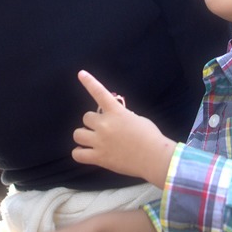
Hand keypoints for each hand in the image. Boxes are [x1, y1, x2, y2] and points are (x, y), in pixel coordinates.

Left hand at [72, 70, 175, 185]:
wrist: (154, 157)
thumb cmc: (150, 136)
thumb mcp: (136, 119)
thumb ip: (121, 116)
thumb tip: (113, 119)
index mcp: (116, 112)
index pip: (99, 93)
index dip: (89, 82)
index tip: (81, 74)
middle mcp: (105, 125)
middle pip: (86, 117)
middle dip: (93, 122)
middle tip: (103, 129)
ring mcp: (100, 142)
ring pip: (78, 134)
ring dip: (84, 135)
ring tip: (92, 140)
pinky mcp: (99, 158)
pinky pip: (77, 154)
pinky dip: (79, 153)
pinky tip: (85, 152)